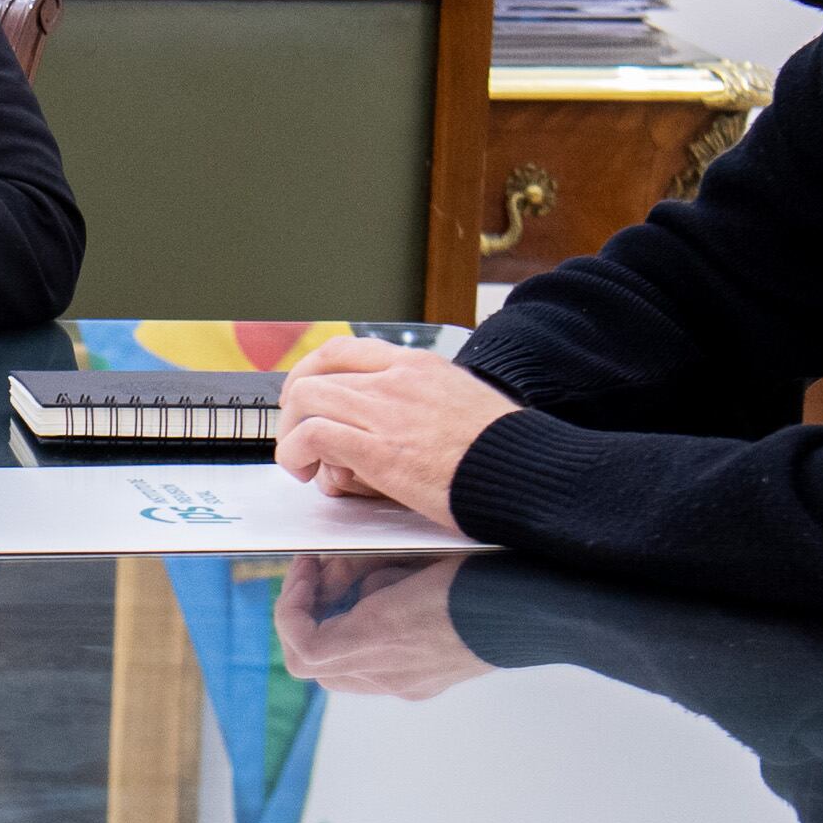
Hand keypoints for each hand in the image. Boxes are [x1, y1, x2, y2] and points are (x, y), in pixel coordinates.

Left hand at [272, 338, 516, 532]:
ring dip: (292, 432)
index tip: (306, 398)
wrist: (530, 473)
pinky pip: (313, 436)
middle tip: (296, 433)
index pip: (344, 350)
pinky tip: (310, 473)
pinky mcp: (379, 450)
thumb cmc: (506, 452)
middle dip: (294, 406)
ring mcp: (386, 412)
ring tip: (301, 461)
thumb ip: (427, 403)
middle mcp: (397, 380)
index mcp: (420, 366)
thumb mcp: (466, 404)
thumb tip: (403, 425)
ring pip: (307, 400)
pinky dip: (298, 452)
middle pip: (316, 373)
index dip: (312, 373)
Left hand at [277, 556, 492, 700]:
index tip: (307, 566)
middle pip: (315, 662)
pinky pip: (374, 668)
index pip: (303, 646)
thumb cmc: (477, 570)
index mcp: (381, 637)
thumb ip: (362, 569)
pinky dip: (365, 636)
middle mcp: (390, 674)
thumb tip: (335, 575)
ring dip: (334, 626)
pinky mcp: (426, 683)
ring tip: (360, 581)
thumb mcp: (409, 555)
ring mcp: (408, 684)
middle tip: (322, 573)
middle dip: (307, 615)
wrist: (537, 607)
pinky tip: (388, 601)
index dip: (290, 606)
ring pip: (341, 668)